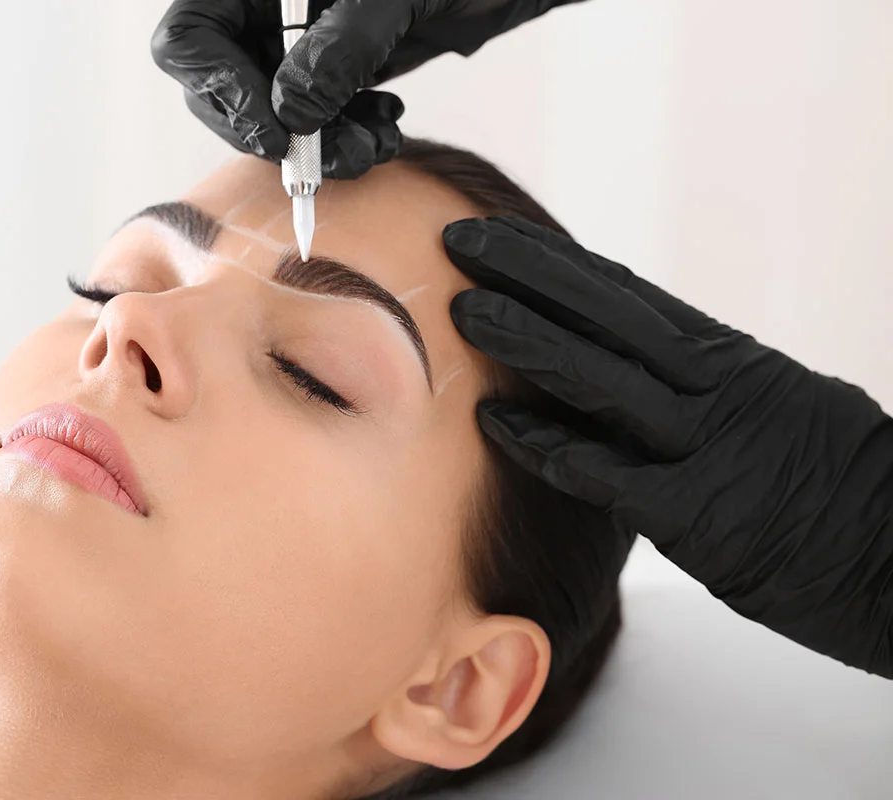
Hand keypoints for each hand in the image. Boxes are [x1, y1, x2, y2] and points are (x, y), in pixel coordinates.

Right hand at [151, 0, 582, 178]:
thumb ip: (341, 49)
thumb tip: (291, 113)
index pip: (191, 36)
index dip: (222, 90)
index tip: (277, 133)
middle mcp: (266, 2)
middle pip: (221, 82)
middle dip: (276, 130)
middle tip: (328, 157)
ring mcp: (295, 33)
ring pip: (269, 108)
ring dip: (317, 144)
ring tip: (373, 145)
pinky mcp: (330, 61)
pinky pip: (312, 114)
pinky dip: (344, 134)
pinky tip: (384, 125)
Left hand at [445, 215, 892, 677]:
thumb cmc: (836, 491)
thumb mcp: (775, 411)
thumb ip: (704, 389)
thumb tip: (642, 369)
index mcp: (727, 361)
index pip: (625, 296)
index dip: (555, 262)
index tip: (499, 235)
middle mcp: (712, 391)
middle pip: (605, 317)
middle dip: (529, 275)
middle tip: (460, 239)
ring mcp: (704, 448)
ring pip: (603, 378)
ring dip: (528, 340)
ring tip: (464, 309)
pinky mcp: (699, 515)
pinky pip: (610, 475)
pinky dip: (553, 447)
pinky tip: (498, 422)